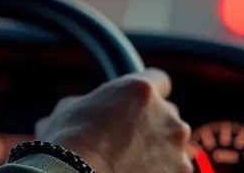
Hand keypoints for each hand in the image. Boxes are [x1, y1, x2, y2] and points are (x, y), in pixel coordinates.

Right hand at [35, 68, 191, 172]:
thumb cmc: (67, 142)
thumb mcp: (70, 108)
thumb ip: (93, 102)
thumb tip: (90, 108)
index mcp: (140, 89)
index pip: (159, 80)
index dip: (148, 92)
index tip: (138, 104)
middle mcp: (167, 115)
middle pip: (167, 114)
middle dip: (152, 124)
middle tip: (127, 140)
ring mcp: (177, 148)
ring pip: (172, 145)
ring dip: (158, 151)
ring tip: (129, 164)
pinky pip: (173, 169)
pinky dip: (159, 172)